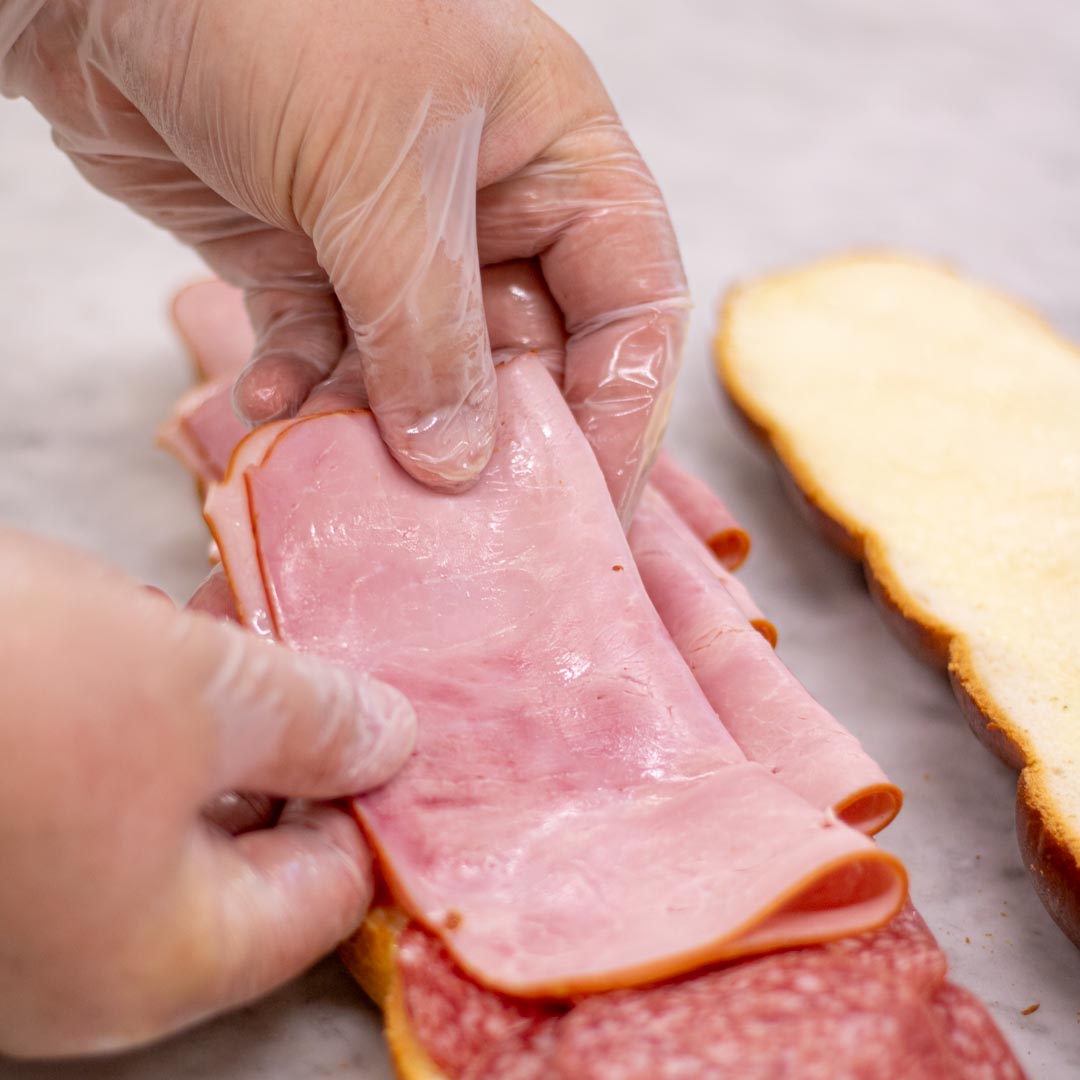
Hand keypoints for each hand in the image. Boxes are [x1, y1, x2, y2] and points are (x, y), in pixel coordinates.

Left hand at [0, 0, 688, 516]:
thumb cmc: (272, 11)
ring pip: (425, 375)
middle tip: (463, 519)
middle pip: (530, 357)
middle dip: (493, 437)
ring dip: (384, 424)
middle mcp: (491, 205)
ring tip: (343, 459)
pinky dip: (305, 390)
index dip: (624, 409)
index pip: (631, 303)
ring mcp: (397, 240)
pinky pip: (333, 358)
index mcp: (557, 155)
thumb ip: (428, 328)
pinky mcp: (310, 263)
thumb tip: (460, 465)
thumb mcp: (378, 168)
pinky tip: (272, 401)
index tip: (591, 504)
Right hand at [0, 530, 414, 1057]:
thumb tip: (393, 741)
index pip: (323, 897)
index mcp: (160, 963)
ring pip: (164, 811)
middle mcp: (85, 963)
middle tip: (314, 645)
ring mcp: (20, 908)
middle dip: (290, 742)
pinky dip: (131, 714)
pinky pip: (90, 786)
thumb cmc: (11, 689)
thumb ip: (312, 724)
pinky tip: (133, 635)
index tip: (398, 712)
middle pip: (246, 855)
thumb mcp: (197, 695)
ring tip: (229, 617)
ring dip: (210, 714)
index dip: (375, 801)